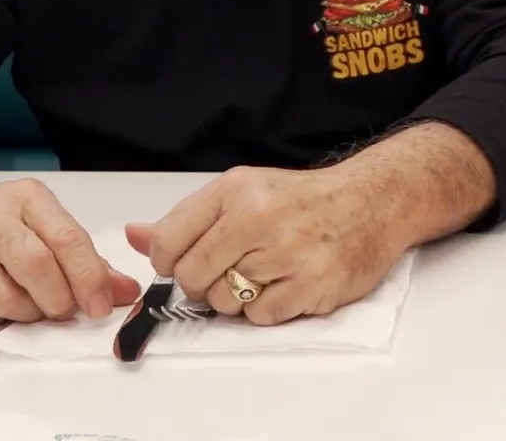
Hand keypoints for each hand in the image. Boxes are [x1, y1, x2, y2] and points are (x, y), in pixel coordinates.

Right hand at [0, 178, 139, 328]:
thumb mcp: (43, 224)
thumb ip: (86, 259)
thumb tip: (123, 291)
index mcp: (25, 198)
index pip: (67, 239)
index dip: (90, 278)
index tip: (102, 305)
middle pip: (35, 266)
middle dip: (57, 300)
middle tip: (63, 311)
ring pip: (0, 296)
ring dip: (24, 314)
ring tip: (28, 306)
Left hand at [126, 164, 405, 326]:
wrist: (372, 201)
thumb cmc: (306, 201)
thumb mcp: (244, 192)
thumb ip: (188, 218)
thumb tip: (133, 235)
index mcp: (235, 189)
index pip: (166, 241)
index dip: (167, 262)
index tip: (186, 262)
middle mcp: (258, 216)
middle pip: (191, 277)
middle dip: (202, 284)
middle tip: (228, 272)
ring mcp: (286, 252)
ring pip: (224, 301)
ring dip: (237, 298)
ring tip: (264, 275)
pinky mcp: (310, 284)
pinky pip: (260, 317)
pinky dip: (267, 309)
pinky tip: (286, 284)